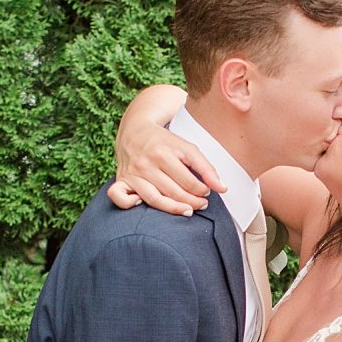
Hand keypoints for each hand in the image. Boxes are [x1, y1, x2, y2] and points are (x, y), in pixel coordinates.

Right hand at [109, 118, 226, 216]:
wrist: (134, 130)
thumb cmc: (164, 142)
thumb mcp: (187, 148)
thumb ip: (206, 168)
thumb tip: (222, 188)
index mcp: (164, 153)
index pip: (189, 182)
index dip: (202, 190)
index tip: (206, 192)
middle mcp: (147, 163)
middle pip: (173, 192)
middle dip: (192, 202)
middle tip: (201, 204)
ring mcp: (132, 172)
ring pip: (153, 199)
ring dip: (173, 209)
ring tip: (187, 210)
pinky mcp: (121, 179)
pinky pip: (118, 196)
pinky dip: (129, 204)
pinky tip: (142, 205)